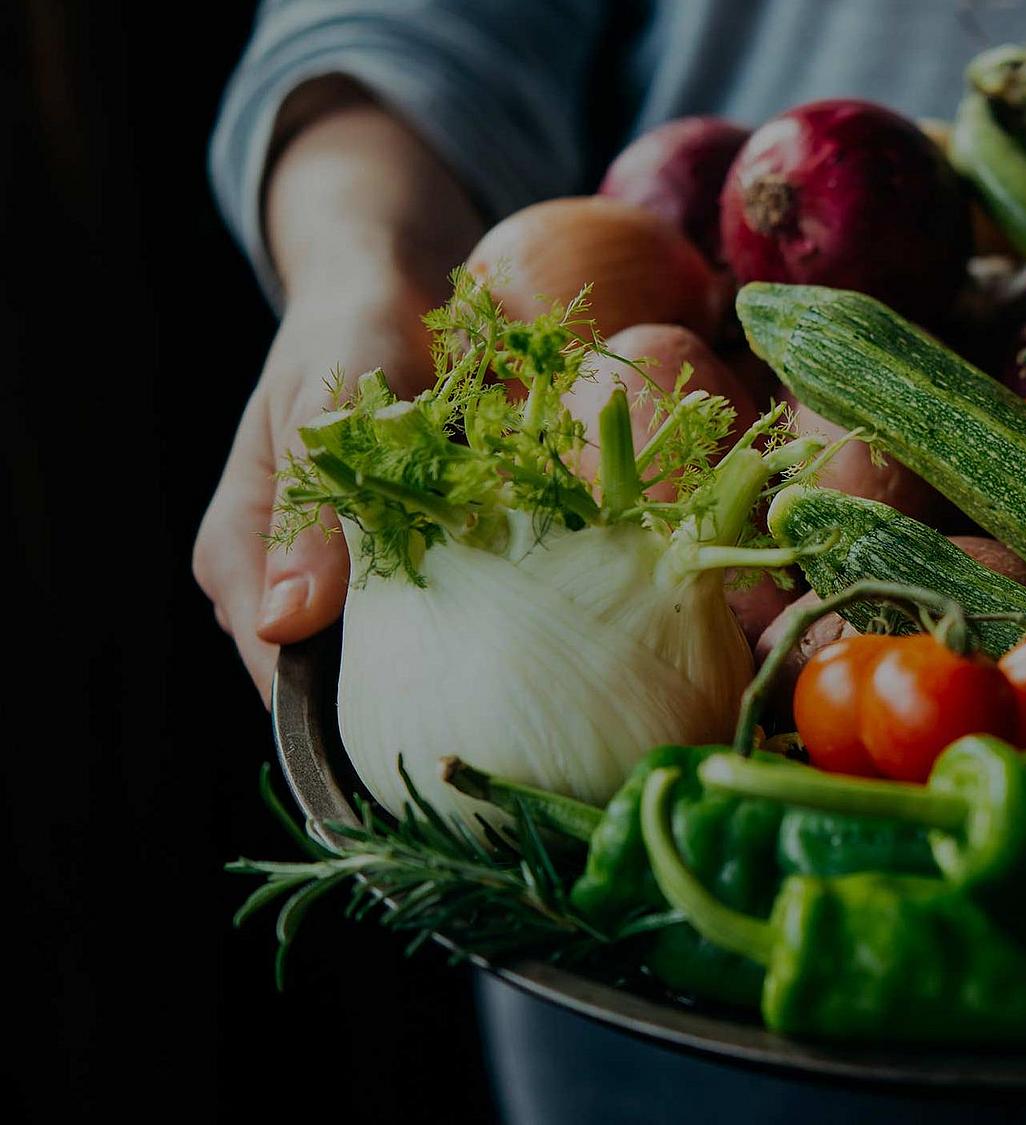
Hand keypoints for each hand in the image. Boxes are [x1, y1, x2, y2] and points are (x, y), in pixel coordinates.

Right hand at [193, 92, 480, 701]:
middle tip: (496, 722)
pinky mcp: (407, 560)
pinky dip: (483, 618)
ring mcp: (348, 575)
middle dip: (410, 704)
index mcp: (241, 554)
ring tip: (524, 683)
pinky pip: (445, 612)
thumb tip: (284, 624)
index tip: (426, 742)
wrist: (394, 292)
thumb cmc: (347, 337)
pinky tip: (533, 627)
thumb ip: (308, 508)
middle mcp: (287, 580)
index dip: (341, 721)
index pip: (276, 674)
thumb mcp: (320, 406)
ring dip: (455, 665)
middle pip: (337, 682)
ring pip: (396, 656)